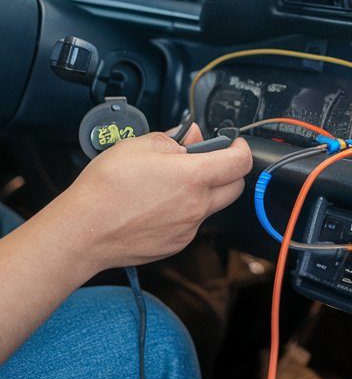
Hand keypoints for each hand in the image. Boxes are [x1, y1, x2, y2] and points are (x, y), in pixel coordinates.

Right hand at [57, 124, 251, 271]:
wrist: (82, 231)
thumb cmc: (105, 188)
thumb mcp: (138, 145)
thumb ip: (174, 138)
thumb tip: (193, 135)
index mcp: (193, 177)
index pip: (239, 162)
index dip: (240, 149)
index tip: (233, 144)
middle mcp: (197, 205)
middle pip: (235, 187)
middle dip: (228, 171)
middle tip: (206, 161)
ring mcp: (188, 228)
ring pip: (213, 205)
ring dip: (205, 192)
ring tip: (172, 184)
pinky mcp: (177, 244)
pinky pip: (193, 223)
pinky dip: (187, 211)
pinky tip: (160, 204)